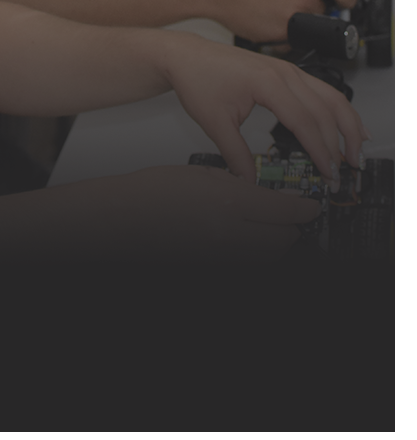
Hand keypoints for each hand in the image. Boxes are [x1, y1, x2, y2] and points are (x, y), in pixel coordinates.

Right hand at [66, 165, 318, 262]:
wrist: (127, 217)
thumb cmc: (155, 192)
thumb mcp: (203, 175)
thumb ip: (239, 185)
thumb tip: (268, 194)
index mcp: (230, 202)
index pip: (285, 211)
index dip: (305, 209)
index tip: (312, 207)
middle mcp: (231, 233)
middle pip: (284, 239)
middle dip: (291, 228)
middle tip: (290, 217)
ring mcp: (223, 254)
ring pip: (269, 256)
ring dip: (276, 244)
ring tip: (269, 231)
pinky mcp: (215, 264)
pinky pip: (247, 264)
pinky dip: (254, 255)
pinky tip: (245, 242)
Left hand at [158, 30, 366, 185]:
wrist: (187, 55)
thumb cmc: (198, 78)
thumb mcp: (213, 122)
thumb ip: (235, 153)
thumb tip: (251, 179)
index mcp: (267, 83)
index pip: (304, 121)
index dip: (320, 150)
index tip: (327, 173)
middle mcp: (284, 73)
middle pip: (325, 111)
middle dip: (339, 144)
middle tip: (344, 171)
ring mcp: (288, 70)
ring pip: (332, 97)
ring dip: (348, 125)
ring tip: (356, 152)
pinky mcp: (288, 72)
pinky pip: (323, 90)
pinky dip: (339, 109)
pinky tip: (346, 125)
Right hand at [204, 0, 360, 41]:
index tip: (343, 1)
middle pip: (324, 12)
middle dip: (311, 8)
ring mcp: (291, 18)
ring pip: (306, 27)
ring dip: (296, 21)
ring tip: (272, 7)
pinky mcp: (277, 36)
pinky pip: (288, 38)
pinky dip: (279, 31)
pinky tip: (263, 16)